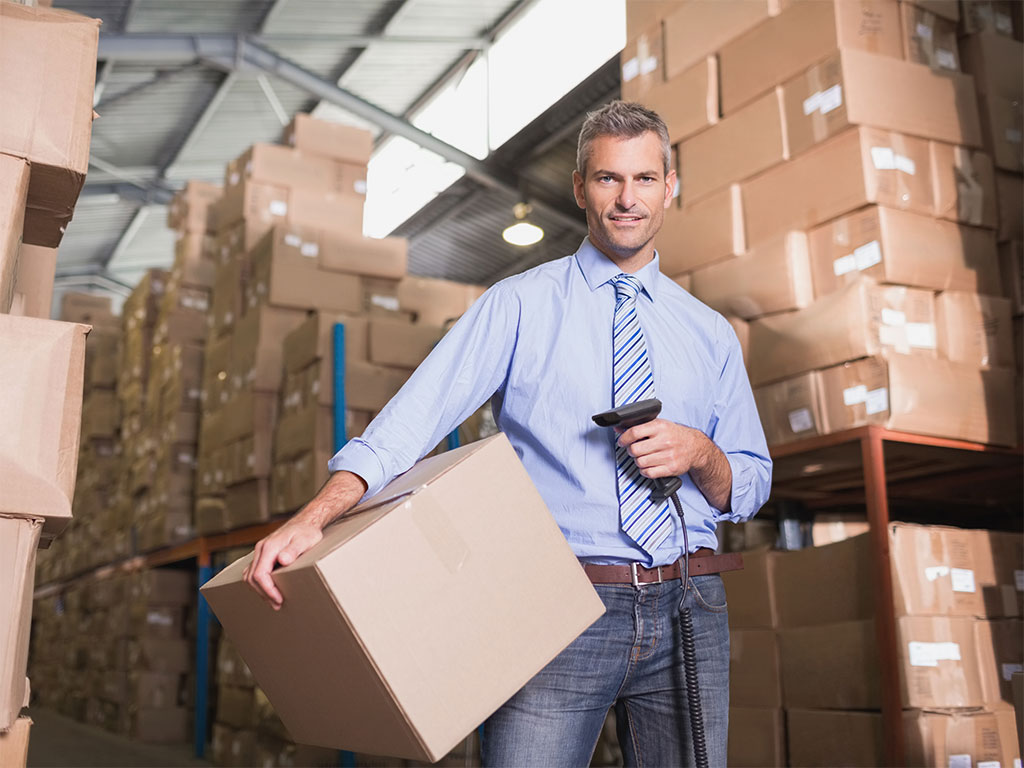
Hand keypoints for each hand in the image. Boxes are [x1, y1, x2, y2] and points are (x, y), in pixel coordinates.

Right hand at [241, 470, 367, 609]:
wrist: (306, 521)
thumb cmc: (307, 532)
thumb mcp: (305, 540)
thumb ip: (294, 550)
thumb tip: (282, 560)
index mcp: (269, 547)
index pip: (259, 574)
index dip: (267, 590)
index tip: (279, 599)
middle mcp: (261, 549)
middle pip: (251, 577)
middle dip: (263, 593)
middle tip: (277, 604)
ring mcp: (261, 551)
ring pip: (250, 574)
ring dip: (259, 589)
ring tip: (273, 600)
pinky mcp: (264, 553)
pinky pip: (254, 570)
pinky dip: (259, 582)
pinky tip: (270, 589)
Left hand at [617, 419, 732, 510]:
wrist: (695, 447)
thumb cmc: (675, 435)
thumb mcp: (659, 425)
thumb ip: (639, 426)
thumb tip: (618, 429)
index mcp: (660, 427)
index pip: (634, 432)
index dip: (624, 438)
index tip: (622, 442)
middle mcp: (664, 441)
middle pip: (635, 449)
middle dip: (631, 451)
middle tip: (634, 450)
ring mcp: (668, 455)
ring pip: (640, 462)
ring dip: (638, 461)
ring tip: (644, 457)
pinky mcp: (671, 468)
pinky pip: (649, 473)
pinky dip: (645, 471)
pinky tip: (649, 466)